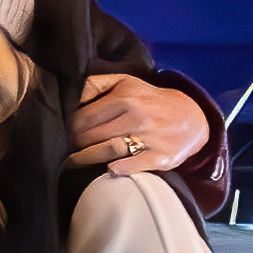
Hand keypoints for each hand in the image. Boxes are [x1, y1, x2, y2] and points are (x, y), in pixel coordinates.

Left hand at [73, 72, 209, 179]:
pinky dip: (119, 168)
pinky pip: (133, 166)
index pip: (83, 117)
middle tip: (64, 148)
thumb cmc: (148, 100)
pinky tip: (108, 169)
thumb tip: (67, 95)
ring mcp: (150, 138)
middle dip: (73, 144)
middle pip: (91, 136)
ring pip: (106, 151)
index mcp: (125, 98)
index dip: (67, 127)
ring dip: (85, 159)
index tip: (60, 131)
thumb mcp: (124, 83)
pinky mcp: (161, 157)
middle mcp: (137, 117)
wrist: (192, 117)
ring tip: (73, 162)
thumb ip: (94, 85)